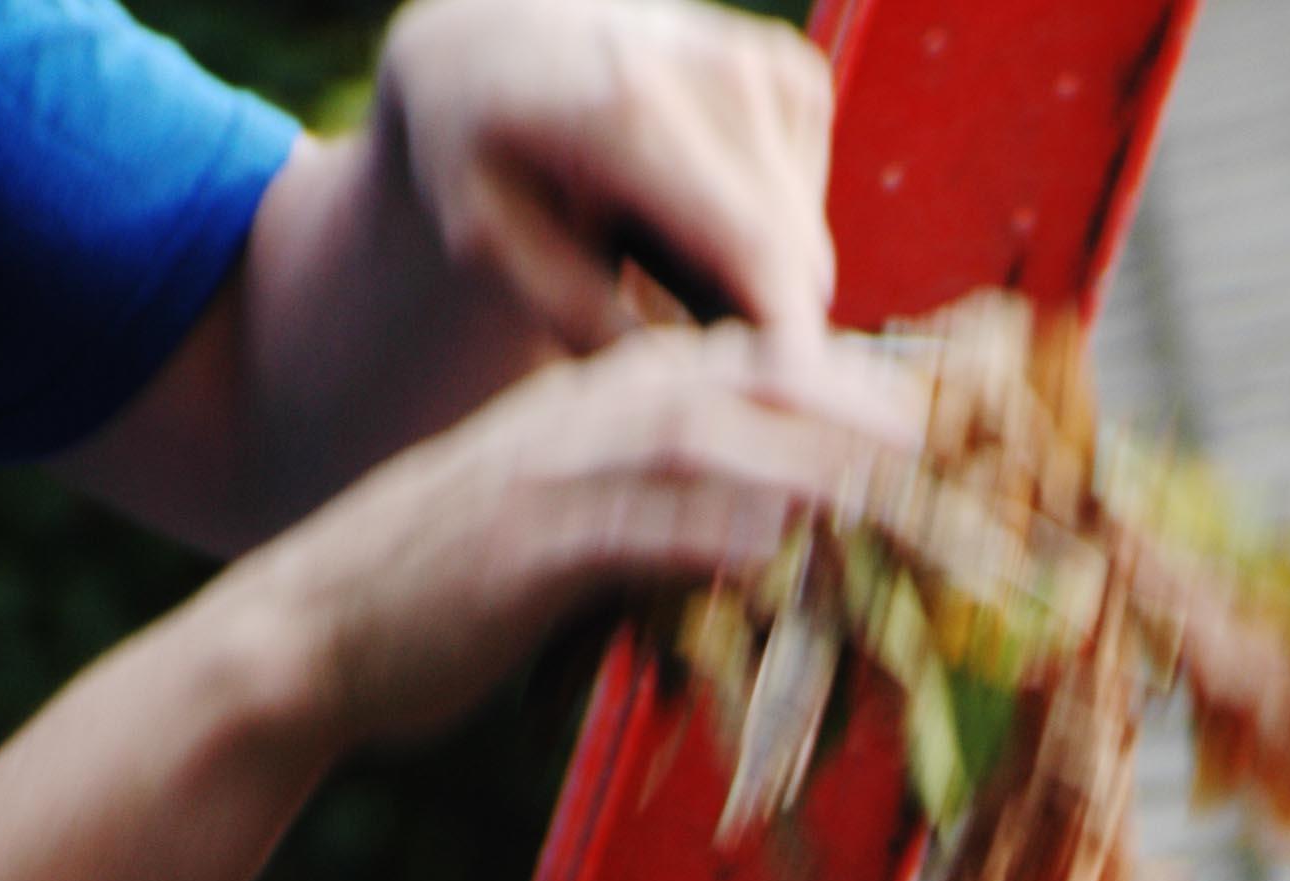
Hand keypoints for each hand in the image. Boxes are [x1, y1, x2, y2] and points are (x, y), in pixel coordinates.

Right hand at [241, 320, 918, 752]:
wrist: (313, 642)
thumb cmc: (449, 604)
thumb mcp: (571, 553)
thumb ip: (663, 534)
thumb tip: (768, 554)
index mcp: (595, 411)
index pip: (736, 370)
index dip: (836, 385)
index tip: (931, 416)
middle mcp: (576, 422)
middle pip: (734, 382)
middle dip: (842, 405)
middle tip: (943, 441)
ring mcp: (544, 479)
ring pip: (693, 439)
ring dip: (797, 457)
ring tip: (888, 483)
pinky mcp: (515, 549)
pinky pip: (623, 528)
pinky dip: (700, 532)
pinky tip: (772, 546)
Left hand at [377, 0, 836, 352]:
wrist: (497, 39)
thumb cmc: (481, 155)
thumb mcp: (494, 247)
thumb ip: (587, 324)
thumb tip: (688, 398)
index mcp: (634, 110)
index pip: (760, 255)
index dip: (784, 357)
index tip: (771, 432)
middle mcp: (718, 71)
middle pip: (796, 266)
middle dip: (758, 336)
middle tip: (676, 362)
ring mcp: (766, 67)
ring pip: (808, 254)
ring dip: (755, 293)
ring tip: (660, 276)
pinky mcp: (795, 77)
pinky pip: (808, 217)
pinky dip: (762, 243)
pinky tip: (688, 221)